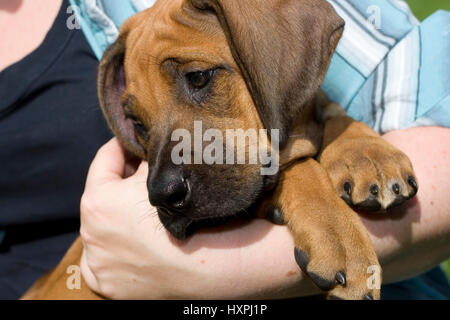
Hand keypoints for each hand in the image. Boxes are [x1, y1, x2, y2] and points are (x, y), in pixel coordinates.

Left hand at [79, 138, 315, 298]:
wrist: (207, 263)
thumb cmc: (186, 210)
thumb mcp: (166, 172)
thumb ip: (150, 154)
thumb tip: (147, 140)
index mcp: (97, 200)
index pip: (105, 159)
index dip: (123, 146)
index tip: (135, 141)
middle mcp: (89, 232)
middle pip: (104, 194)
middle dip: (123, 182)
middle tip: (146, 175)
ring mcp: (97, 262)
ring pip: (105, 228)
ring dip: (120, 216)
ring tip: (145, 210)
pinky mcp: (107, 284)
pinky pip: (106, 262)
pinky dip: (117, 252)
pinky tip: (136, 244)